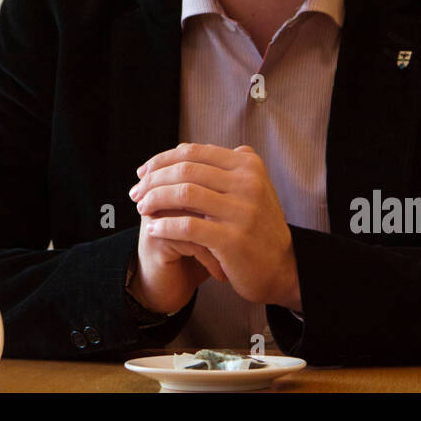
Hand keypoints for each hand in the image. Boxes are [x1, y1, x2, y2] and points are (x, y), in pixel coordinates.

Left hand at [129, 142, 300, 310]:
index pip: (193, 152)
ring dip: (155, 199)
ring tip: (141, 208)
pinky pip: (188, 226)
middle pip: (185, 170)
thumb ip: (221, 168)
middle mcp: (248, 182)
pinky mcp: (233, 239)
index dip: (162, 160)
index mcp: (248, 165)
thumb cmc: (258, 228)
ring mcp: (243, 210)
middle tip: (136, 192)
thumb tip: (178, 151)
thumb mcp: (249, 189)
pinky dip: (165, 225)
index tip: (143, 173)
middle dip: (153, 180)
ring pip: (184, 193)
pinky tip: (153, 229)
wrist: (284, 269)